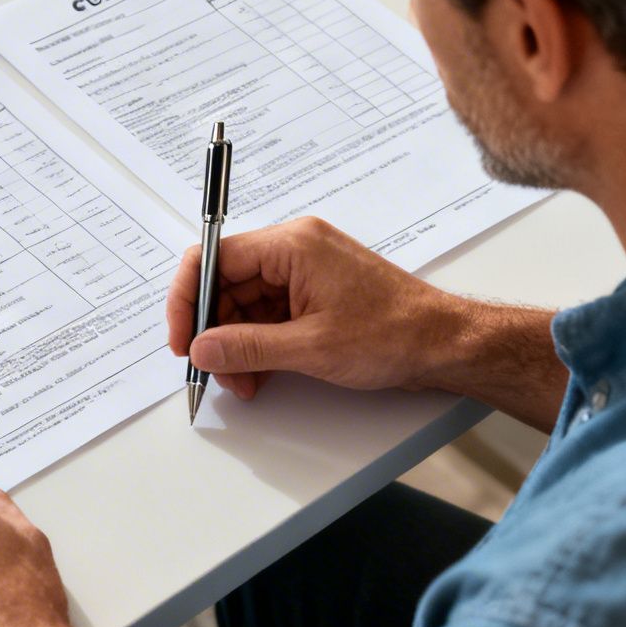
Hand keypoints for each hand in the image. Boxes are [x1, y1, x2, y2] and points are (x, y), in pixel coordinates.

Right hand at [166, 215, 467, 398]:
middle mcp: (295, 249)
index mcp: (292, 245)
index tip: (182, 338)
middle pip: (226, 283)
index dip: (188, 300)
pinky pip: (268, 313)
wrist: (443, 344)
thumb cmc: (394, 333)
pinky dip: (258, 343)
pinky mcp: (314, 292)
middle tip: (216, 371)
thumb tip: (202, 347)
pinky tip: (259, 373)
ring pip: (245, 303)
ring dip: (236, 343)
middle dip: (215, 331)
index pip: (213, 258)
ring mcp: (305, 270)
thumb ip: (248, 347)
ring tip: (243, 381)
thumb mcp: (311, 347)